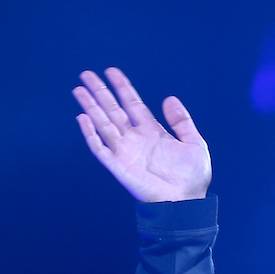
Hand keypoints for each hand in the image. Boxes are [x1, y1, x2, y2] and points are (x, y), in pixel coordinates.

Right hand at [73, 68, 210, 202]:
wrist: (186, 202)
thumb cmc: (192, 177)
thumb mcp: (194, 144)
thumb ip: (182, 121)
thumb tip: (169, 98)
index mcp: (152, 131)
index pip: (133, 104)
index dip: (122, 87)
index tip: (112, 71)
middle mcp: (135, 138)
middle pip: (113, 110)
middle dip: (100, 92)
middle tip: (87, 74)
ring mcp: (125, 151)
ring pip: (103, 124)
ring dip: (91, 107)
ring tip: (79, 90)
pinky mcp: (118, 166)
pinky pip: (100, 148)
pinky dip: (91, 134)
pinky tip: (83, 118)